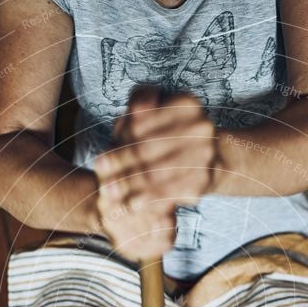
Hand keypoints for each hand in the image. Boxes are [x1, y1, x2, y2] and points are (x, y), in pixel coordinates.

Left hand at [94, 86, 217, 260]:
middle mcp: (200, 127)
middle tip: (100, 182)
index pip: (141, 125)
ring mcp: (205, 154)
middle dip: (120, 167)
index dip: (117, 145)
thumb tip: (135, 111)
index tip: (98, 162)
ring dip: (130, 185)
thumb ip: (140, 102)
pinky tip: (132, 204)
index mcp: (186, 104)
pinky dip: (148, 200)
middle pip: (147, 150)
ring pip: (156, 173)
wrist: (209, 161)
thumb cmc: (168, 135)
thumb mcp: (150, 114)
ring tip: (110, 194)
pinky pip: (170, 193)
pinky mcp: (204, 179)